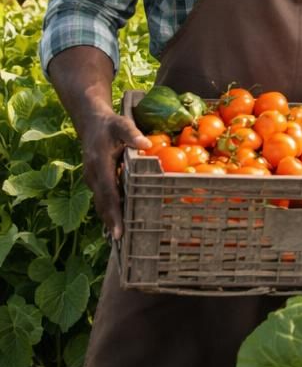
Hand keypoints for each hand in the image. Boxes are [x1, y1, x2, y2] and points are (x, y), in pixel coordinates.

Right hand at [79, 110, 150, 240]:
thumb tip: (146, 144)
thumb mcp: (121, 125)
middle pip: (104, 204)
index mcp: (99, 165)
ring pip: (102, 203)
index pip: (108, 194)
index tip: (118, 232)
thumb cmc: (110, 124)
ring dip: (110, 220)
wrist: (91, 123)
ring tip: (121, 240)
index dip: (114, 213)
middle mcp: (93, 176)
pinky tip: (118, 223)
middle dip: (111, 223)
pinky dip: (110, 211)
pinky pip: (103, 198)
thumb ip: (132, 134)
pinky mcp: (96, 180)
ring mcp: (93, 179)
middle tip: (122, 243)